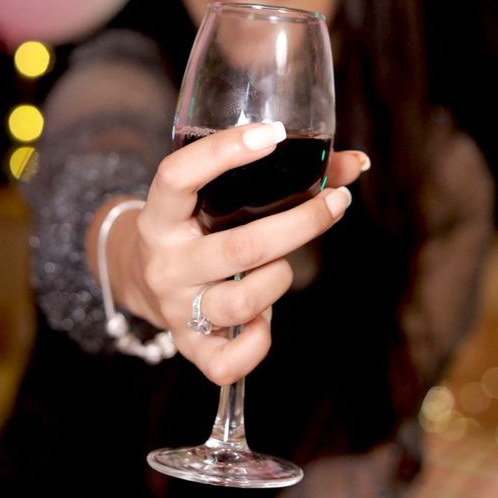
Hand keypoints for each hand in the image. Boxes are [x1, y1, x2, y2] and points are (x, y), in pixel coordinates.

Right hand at [104, 123, 362, 385]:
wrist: (140, 279)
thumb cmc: (196, 226)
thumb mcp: (214, 196)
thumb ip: (279, 175)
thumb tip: (357, 163)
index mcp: (161, 215)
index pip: (178, 176)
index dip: (223, 153)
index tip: (273, 135)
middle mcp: (165, 263)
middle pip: (239, 247)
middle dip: (300, 224)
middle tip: (336, 202)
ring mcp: (176, 308)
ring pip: (242, 301)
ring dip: (280, 278)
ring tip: (282, 266)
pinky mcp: (189, 347)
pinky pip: (227, 362)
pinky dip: (258, 344)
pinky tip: (264, 321)